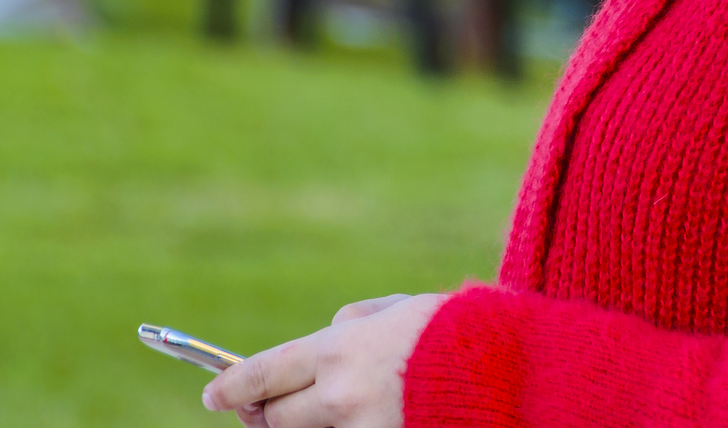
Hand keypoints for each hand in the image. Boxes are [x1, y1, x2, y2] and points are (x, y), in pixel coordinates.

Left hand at [201, 292, 447, 427]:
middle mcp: (342, 398)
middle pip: (277, 419)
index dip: (232, 388)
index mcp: (340, 351)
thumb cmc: (457, 331)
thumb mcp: (397, 310)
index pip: (264, 375)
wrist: (513, 371)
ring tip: (339, 402)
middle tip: (264, 408)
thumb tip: (320, 345)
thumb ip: (351, 326)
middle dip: (267, 412)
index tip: (214, 394)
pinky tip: (373, 412)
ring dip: (315, 422)